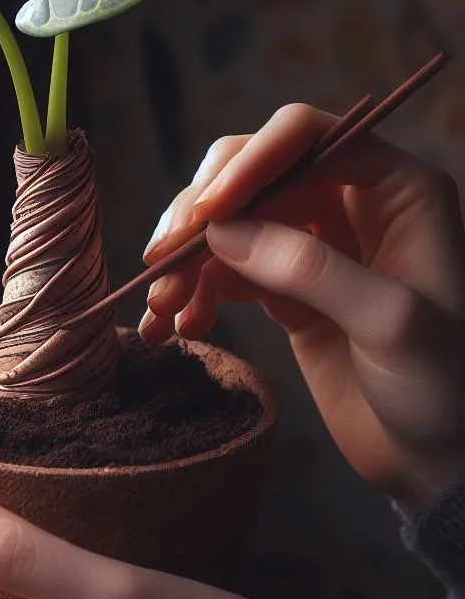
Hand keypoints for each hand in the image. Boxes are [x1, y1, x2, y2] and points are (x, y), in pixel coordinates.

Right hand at [140, 103, 464, 511]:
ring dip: (186, 261)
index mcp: (395, 189)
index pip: (306, 136)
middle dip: (201, 214)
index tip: (203, 215)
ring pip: (228, 224)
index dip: (248, 163)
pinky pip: (222, 273)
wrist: (440, 461)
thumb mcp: (391, 324)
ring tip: (162, 310)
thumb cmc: (446, 389)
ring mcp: (311, 248)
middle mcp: (348, 204)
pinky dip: (192, 294)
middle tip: (162, 261)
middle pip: (252, 173)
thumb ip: (311, 269)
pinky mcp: (282, 292)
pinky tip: (176, 329)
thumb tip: (223, 231)